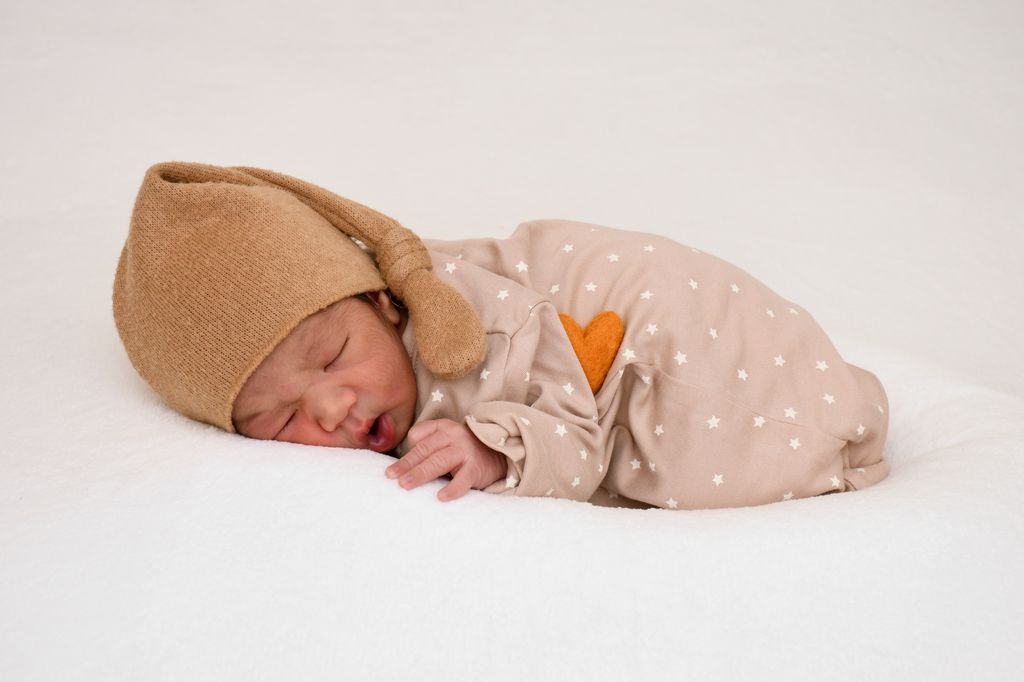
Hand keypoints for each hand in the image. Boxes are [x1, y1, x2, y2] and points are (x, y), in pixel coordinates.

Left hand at [384, 418, 508, 501]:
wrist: (497, 455)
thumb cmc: (463, 451)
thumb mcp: (445, 440)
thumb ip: (427, 446)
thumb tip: (400, 468)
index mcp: (443, 427)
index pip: (419, 434)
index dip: (407, 451)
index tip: (395, 470)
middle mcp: (454, 435)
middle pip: (425, 449)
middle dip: (406, 464)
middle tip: (391, 477)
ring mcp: (466, 451)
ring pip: (438, 461)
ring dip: (420, 474)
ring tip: (405, 485)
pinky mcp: (476, 468)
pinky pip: (462, 479)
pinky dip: (452, 489)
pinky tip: (441, 497)